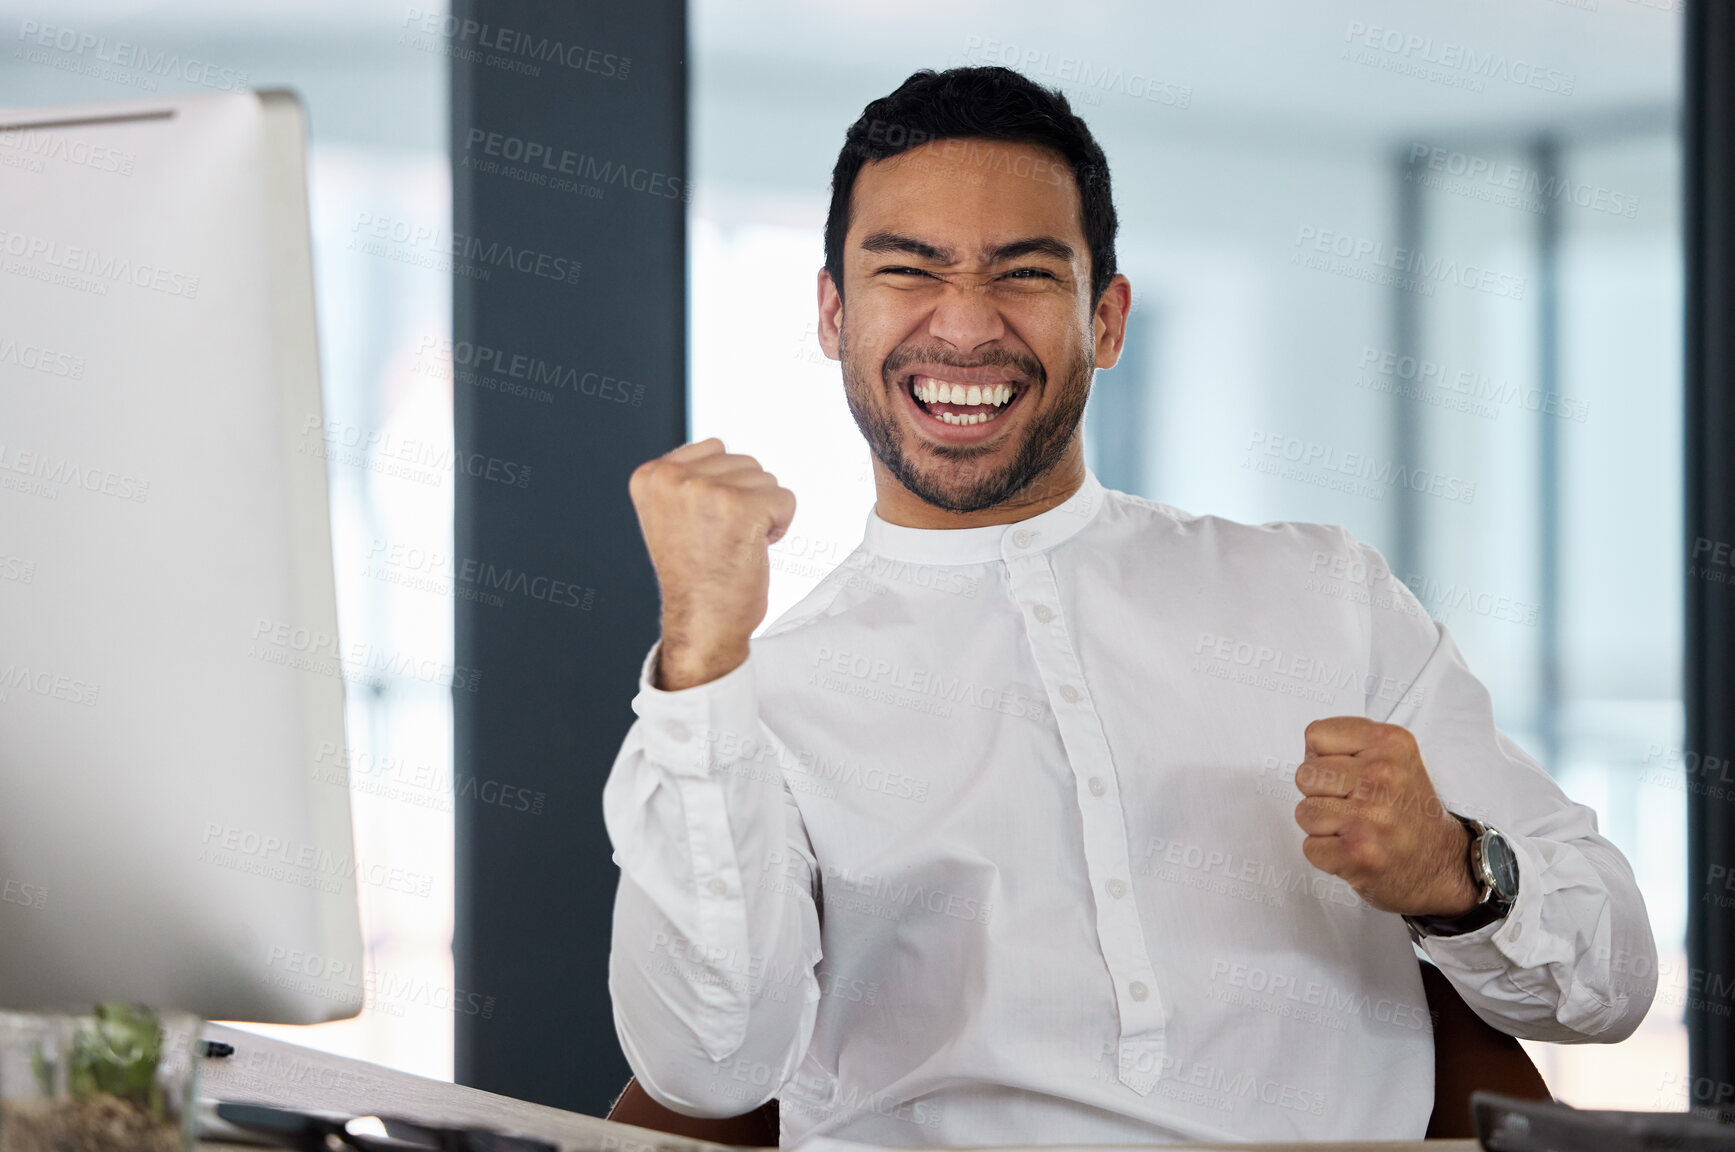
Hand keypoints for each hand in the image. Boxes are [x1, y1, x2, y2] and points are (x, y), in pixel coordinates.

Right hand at [628, 438, 796, 689]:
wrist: (702, 622)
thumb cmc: (696, 574)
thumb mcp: (673, 513)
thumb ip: (689, 477)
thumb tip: (720, 446)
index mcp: (651, 475)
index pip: (716, 449)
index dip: (723, 489)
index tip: (704, 526)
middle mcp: (672, 477)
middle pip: (744, 462)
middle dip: (745, 499)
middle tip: (721, 539)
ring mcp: (705, 490)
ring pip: (766, 480)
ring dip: (761, 513)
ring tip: (734, 545)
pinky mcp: (740, 507)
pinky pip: (785, 499)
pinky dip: (779, 526)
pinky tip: (752, 549)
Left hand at [1292, 717, 1478, 916]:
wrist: (1445, 864)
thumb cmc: (1410, 811)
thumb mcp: (1394, 757)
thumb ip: (1351, 745)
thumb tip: (1308, 754)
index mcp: (1390, 743)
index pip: (1315, 735)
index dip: (1324, 758)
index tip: (1350, 775)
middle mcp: (1383, 776)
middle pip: (1305, 775)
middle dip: (1321, 794)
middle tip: (1354, 806)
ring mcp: (1370, 816)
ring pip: (1304, 812)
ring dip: (1323, 826)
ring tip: (1356, 829)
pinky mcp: (1358, 853)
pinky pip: (1310, 847)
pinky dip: (1327, 854)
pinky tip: (1355, 850)